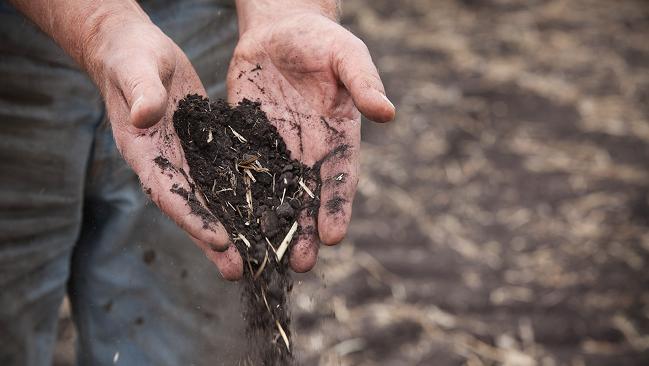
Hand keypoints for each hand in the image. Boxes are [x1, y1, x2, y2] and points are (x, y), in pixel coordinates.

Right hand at [84, 14, 242, 278]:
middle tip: (240, 269)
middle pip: (192, 207)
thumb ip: (141, 93)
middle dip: (216, 239)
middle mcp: (165, 163)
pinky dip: (242, 194)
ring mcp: (184, 158)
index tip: (218, 240)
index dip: (193, 218)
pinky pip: (224, 174)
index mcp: (143, 152)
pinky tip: (265, 210)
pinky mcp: (203, 146)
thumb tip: (146, 116)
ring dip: (233, 226)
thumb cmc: (130, 58)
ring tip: (257, 254)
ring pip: (212, 198)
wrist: (136, 51)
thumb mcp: (135, 70)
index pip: (168, 192)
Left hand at [227, 7, 394, 271]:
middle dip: (305, 231)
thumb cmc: (320, 40)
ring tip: (268, 258)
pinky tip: (233, 223)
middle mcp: (308, 151)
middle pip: (308, 197)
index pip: (340, 179)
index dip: (337, 208)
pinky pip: (243, 173)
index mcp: (338, 137)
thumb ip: (363, 82)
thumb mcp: (346, 55)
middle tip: (301, 264)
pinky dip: (240, 199)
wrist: (278, 29)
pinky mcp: (247, 141)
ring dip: (273, 226)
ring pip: (275, 194)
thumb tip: (388, 113)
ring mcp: (276, 149)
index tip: (334, 237)